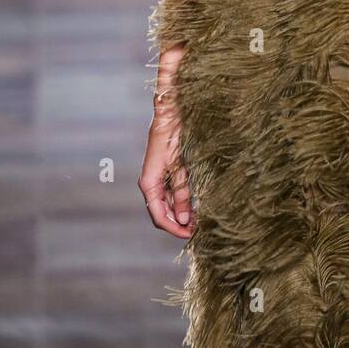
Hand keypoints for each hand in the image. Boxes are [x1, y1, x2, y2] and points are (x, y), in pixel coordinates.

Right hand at [138, 91, 194, 238]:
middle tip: (198, 230)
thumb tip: (183, 218)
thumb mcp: (181, 166)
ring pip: (167, 205)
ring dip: (181, 214)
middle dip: (178, 224)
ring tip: (199, 220)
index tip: (190, 235)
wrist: (171, 112)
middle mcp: (150, 183)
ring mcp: (158, 178)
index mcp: (148, 183)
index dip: (173, 228)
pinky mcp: (166, 172)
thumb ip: (181, 192)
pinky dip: (182, 202)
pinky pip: (172, 194)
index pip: (158, 215)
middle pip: (161, 212)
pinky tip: (195, 206)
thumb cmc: (174, 134)